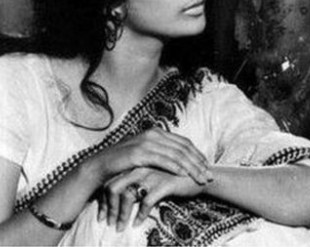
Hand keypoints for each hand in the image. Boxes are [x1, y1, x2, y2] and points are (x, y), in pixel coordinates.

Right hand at [86, 128, 212, 185]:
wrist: (100, 166)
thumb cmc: (124, 162)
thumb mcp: (145, 153)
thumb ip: (161, 152)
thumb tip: (179, 159)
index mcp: (157, 132)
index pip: (184, 143)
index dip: (198, 154)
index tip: (207, 166)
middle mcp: (154, 134)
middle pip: (183, 148)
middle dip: (198, 163)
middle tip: (208, 175)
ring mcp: (146, 142)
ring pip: (176, 155)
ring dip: (191, 168)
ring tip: (200, 178)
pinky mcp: (139, 153)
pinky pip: (162, 160)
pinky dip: (175, 167)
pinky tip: (184, 175)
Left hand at [97, 167, 206, 230]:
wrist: (202, 176)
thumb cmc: (177, 178)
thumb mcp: (154, 175)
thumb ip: (139, 179)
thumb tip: (122, 195)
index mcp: (137, 164)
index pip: (111, 180)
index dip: (104, 198)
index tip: (102, 214)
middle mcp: (142, 166)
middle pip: (113, 186)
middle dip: (107, 207)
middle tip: (105, 221)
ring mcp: (152, 174)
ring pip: (127, 196)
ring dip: (120, 214)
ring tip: (118, 226)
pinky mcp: (163, 184)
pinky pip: (145, 202)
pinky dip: (139, 215)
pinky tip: (137, 223)